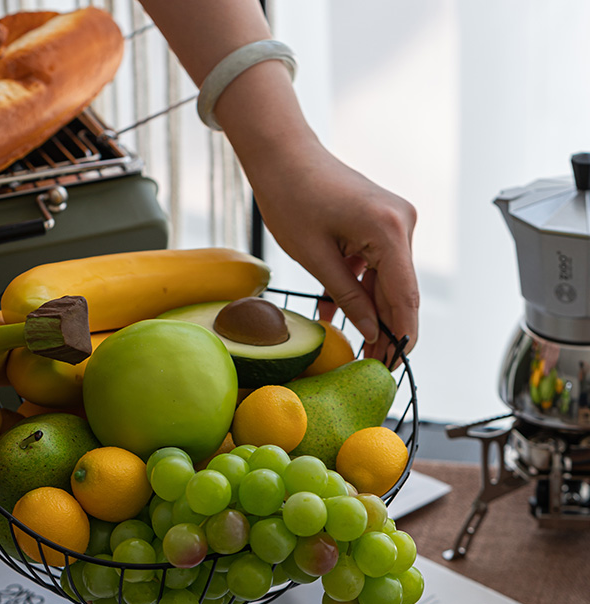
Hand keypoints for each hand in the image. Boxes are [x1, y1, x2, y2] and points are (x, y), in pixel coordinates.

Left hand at [248, 137, 418, 362]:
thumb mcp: (315, 257)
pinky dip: (357, 287)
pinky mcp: (378, 223)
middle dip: (385, 329)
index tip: (394, 366)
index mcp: (390, 230)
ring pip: (385, 280)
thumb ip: (348, 297)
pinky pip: (373, 264)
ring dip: (368, 311)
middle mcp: (401, 223)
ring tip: (355, 348)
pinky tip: (336, 312)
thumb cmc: (291, 195)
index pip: (406, 297)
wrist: (282, 153)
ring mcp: (392, 222)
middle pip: (399, 291)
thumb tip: (373, 332)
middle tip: (373, 365)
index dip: (401, 336)